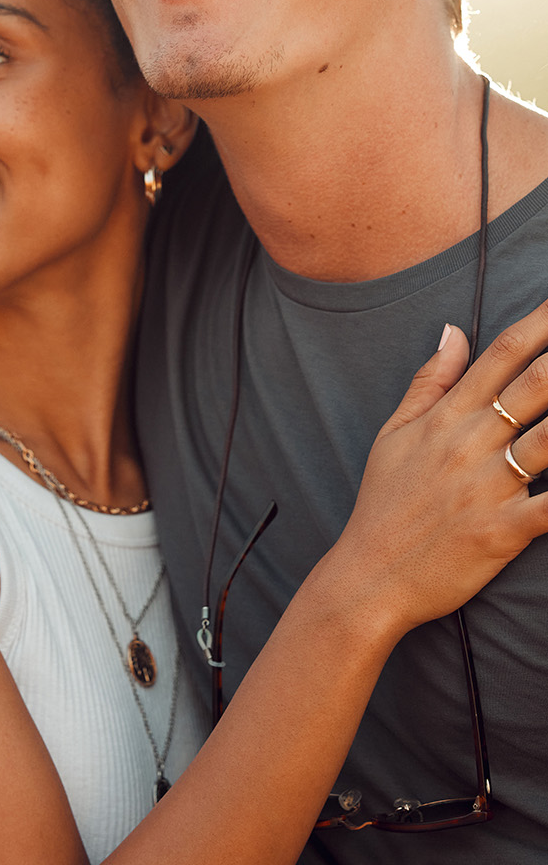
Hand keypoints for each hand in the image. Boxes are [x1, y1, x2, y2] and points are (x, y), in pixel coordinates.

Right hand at [331, 303, 547, 640]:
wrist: (369, 577)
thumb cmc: (383, 504)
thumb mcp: (394, 433)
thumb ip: (428, 381)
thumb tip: (453, 331)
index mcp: (448, 417)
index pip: (502, 354)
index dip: (541, 323)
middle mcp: (471, 443)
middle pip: (536, 384)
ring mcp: (489, 486)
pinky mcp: (503, 531)